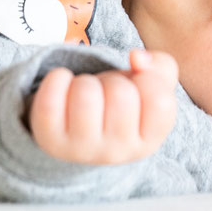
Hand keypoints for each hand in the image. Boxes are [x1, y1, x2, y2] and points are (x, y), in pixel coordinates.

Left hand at [27, 50, 178, 165]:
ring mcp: (82, 150)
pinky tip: (63, 85)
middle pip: (121, 94)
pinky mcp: (51, 141)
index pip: (161, 102)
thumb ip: (161, 67)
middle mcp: (118, 152)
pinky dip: (57, 79)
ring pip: (86, 94)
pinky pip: (50, 101)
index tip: (136, 83)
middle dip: (113, 79)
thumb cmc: (118, 105)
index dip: (148, 79)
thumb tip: (137, 58)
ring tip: (85, 92)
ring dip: (85, 81)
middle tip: (106, 91)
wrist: (77, 130)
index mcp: (148, 141)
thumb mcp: (150, 88)